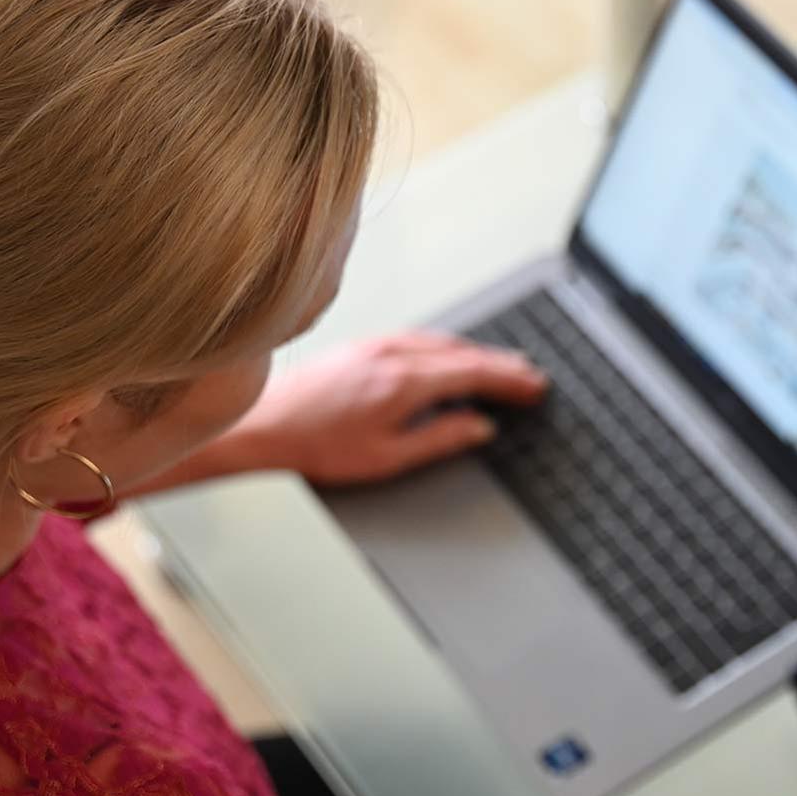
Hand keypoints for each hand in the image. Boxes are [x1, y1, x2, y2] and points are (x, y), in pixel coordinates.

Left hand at [231, 332, 546, 484]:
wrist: (263, 426)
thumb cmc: (315, 446)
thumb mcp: (387, 457)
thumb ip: (440, 439)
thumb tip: (478, 428)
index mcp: (404, 382)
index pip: (473, 373)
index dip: (508, 379)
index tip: (533, 385)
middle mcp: (392, 354)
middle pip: (462, 353)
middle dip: (500, 364)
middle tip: (529, 375)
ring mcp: (375, 345)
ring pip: (441, 341)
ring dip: (475, 353)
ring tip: (500, 366)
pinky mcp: (361, 345)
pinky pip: (418, 338)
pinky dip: (446, 347)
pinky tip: (449, 357)